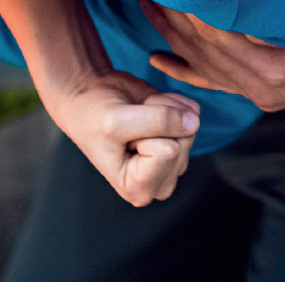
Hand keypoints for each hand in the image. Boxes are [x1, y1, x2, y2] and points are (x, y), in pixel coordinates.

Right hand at [43, 69, 200, 205]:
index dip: (146, 134)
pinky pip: (192, 111)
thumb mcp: (117, 120)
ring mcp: (174, 159)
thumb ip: (158, 121)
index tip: (123, 138)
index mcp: (138, 188)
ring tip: (136, 116)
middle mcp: (160, 180)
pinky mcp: (181, 137)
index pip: (168, 152)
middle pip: (184, 140)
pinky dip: (170, 100)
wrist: (89, 96)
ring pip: (190, 126)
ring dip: (163, 109)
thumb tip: (194, 121)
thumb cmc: (94, 115)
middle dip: (157, 119)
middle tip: (129, 122)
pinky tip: (149, 107)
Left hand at [140, 0, 284, 111]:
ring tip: (147, 9)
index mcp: (277, 72)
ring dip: (176, 39)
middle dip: (174, 21)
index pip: (218, 40)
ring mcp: (269, 92)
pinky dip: (190, 71)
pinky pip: (222, 81)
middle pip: (206, 54)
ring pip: (209, 68)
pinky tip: (162, 62)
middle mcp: (268, 89)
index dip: (191, 12)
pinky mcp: (273, 86)